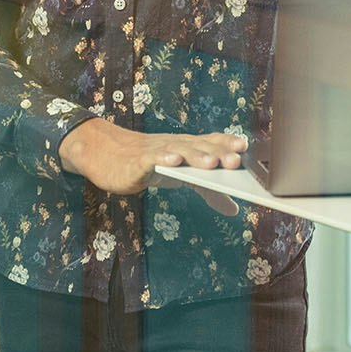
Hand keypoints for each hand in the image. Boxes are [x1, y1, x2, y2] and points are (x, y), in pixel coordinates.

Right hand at [58, 118, 245, 214]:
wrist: (104, 154)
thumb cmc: (146, 164)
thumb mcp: (180, 177)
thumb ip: (207, 191)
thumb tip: (233, 209)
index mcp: (186, 147)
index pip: (210, 141)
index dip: (227, 143)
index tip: (246, 146)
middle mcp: (174, 145)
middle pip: (199, 147)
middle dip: (218, 153)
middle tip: (236, 160)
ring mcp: (156, 151)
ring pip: (179, 151)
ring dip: (195, 156)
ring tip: (211, 164)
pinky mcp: (138, 161)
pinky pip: (152, 158)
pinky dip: (162, 158)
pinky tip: (173, 162)